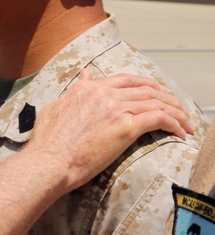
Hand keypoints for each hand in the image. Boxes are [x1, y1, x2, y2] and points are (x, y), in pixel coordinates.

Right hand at [27, 70, 192, 191]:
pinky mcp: (126, 127)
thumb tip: (85, 75)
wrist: (50, 160)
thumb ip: (74, 90)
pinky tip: (180, 131)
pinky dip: (174, 123)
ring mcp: (116, 109)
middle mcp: (104, 93)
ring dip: (176, 111)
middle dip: (167, 97)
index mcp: (87, 88)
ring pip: (156, 102)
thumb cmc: (48, 141)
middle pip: (146, 89)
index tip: (157, 92)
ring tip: (186, 122)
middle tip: (178, 108)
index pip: (125, 80)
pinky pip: (159, 118)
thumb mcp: (55, 106)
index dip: (146, 84)